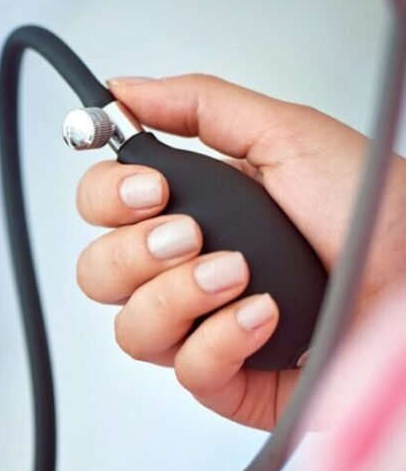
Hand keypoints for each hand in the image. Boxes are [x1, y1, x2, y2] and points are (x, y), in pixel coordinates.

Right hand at [75, 75, 405, 429]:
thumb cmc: (374, 211)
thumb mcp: (285, 135)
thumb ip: (198, 106)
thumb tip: (121, 91)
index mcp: (190, 208)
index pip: (99, 207)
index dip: (107, 198)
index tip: (152, 188)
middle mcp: (184, 270)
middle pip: (96, 273)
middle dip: (135, 251)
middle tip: (192, 234)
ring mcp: (201, 326)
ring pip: (130, 329)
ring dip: (179, 296)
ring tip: (237, 275)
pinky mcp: (229, 379)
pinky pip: (186, 370)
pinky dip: (222, 340)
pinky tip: (264, 317)